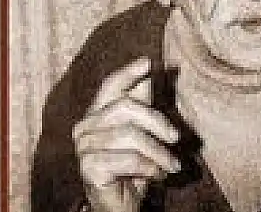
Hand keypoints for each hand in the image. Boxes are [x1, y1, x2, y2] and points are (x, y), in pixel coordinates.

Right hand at [73, 57, 180, 211]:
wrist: (121, 206)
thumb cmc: (133, 168)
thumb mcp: (143, 134)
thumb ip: (143, 103)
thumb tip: (151, 69)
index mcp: (97, 114)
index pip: (110, 86)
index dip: (128, 73)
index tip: (148, 62)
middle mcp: (85, 127)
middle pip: (125, 107)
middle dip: (157, 121)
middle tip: (176, 139)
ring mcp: (84, 148)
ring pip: (131, 135)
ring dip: (159, 153)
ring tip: (171, 165)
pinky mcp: (89, 169)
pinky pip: (128, 159)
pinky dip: (150, 167)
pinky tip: (158, 176)